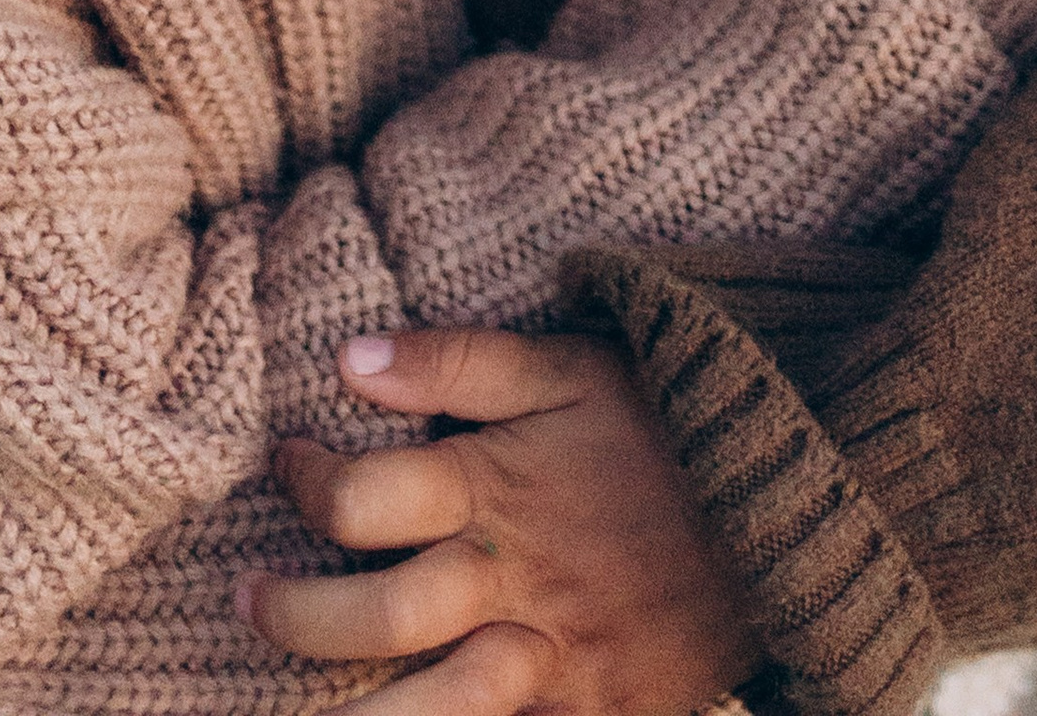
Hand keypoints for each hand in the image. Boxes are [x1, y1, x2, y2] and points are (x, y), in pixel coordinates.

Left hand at [243, 325, 756, 715]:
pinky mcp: (596, 712)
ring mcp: (554, 659)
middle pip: (370, 623)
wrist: (791, 500)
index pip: (357, 501)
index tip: (289, 467)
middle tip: (246, 601)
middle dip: (291, 620)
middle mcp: (512, 582)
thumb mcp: (568, 364)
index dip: (304, 484)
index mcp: (496, 487)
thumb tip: (350, 357)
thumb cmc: (666, 423)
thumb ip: (458, 359)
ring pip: (428, 712)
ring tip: (302, 709)